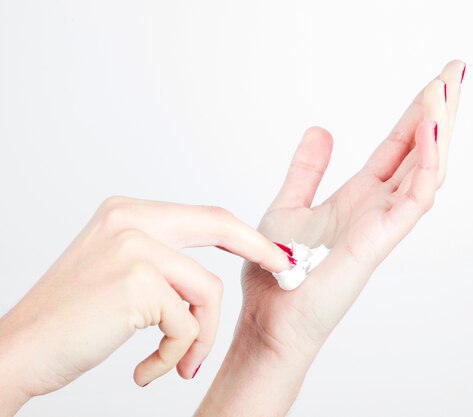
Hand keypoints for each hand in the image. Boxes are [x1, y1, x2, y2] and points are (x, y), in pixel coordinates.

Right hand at [0, 197, 290, 415]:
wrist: (18, 352)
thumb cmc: (70, 322)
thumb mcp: (119, 273)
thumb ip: (163, 259)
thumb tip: (210, 271)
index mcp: (128, 213)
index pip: (205, 216)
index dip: (245, 236)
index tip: (274, 252)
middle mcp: (131, 220)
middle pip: (220, 226)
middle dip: (260, 250)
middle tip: (285, 271)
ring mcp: (135, 247)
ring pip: (208, 291)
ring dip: (198, 338)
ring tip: (174, 364)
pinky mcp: (138, 283)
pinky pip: (188, 324)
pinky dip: (176, 355)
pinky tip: (147, 371)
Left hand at [196, 60, 464, 416]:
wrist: (272, 319)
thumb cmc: (279, 273)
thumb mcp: (291, 205)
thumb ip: (308, 170)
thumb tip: (322, 130)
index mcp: (359, 198)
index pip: (397, 148)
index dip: (416, 115)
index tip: (435, 82)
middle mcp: (378, 208)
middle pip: (419, 151)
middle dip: (439, 111)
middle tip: (457, 71)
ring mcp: (384, 224)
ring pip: (426, 168)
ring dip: (439, 128)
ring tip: (449, 87)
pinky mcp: (380, 240)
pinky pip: (415, 196)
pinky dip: (427, 162)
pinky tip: (431, 129)